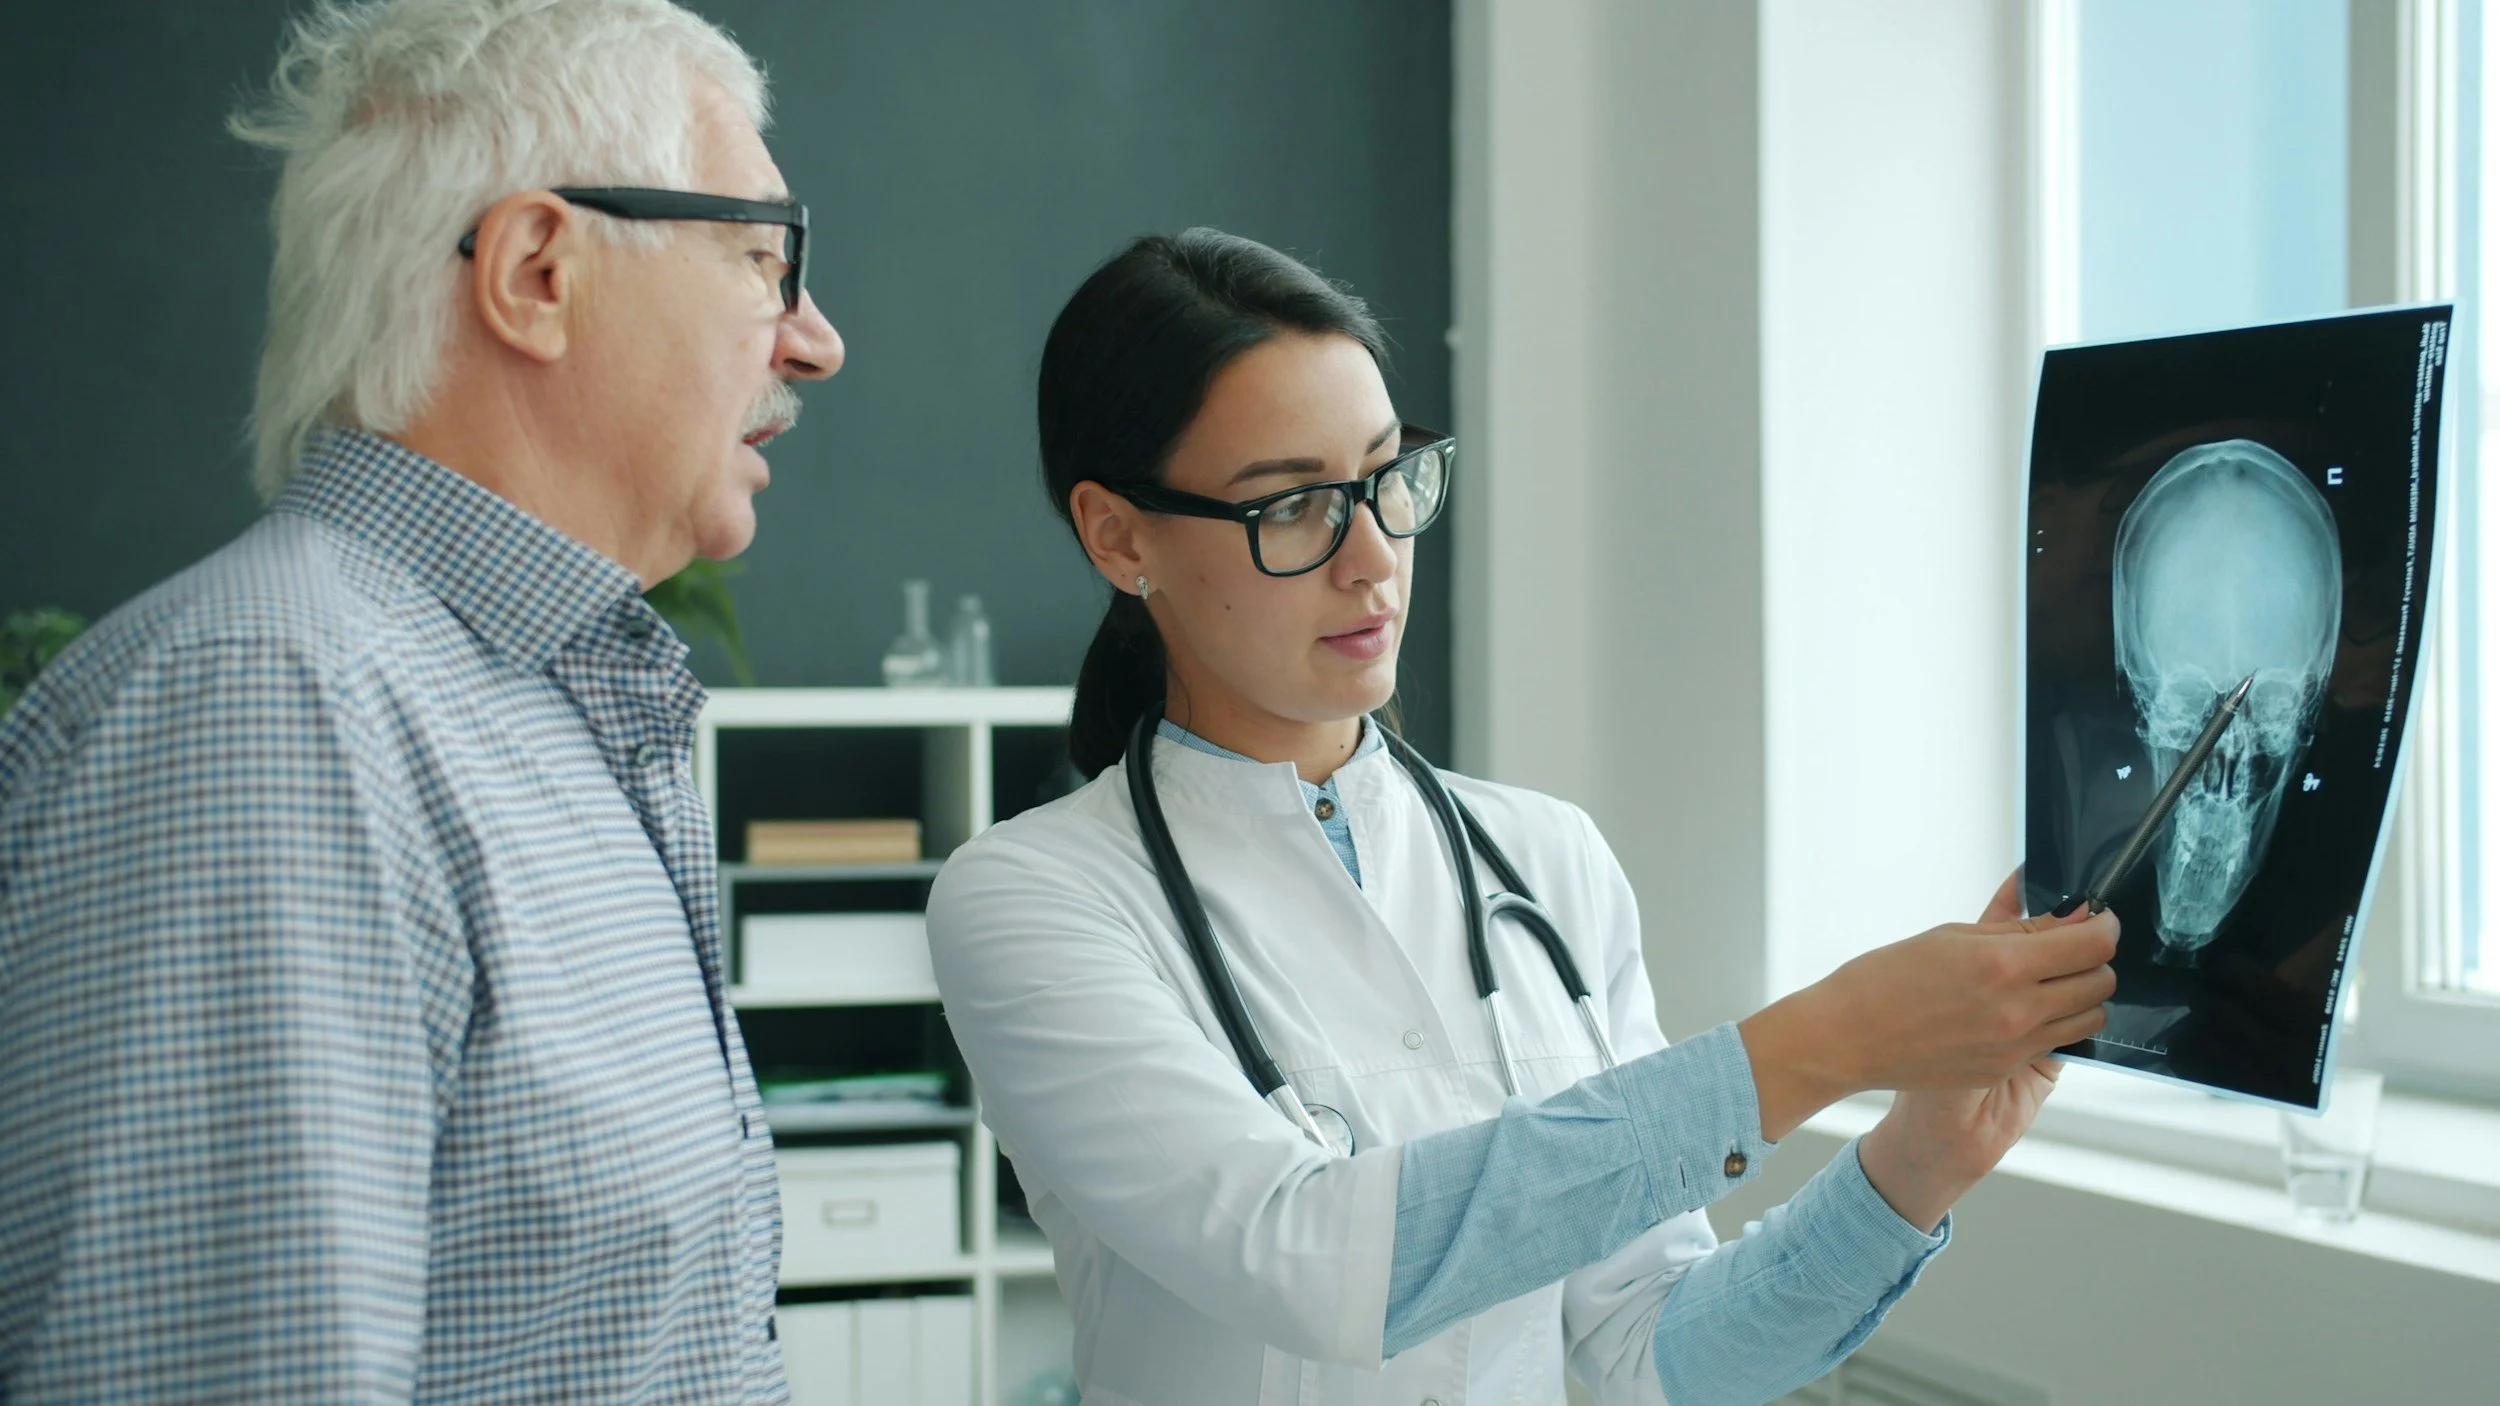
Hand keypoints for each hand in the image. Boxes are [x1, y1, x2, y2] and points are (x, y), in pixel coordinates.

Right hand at [1858, 870, 2094, 1230]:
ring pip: (2089, 1019)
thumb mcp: (1954, 936)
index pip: (2093, 944)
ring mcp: (2015, 1046)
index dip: (2104, 925)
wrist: (1849, 1038)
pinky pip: (2056, 1043)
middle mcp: (2019, 1010)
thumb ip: (2020, 927)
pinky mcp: (2006, 1070)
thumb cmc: (1888, 978)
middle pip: (2100, 982)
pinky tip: (2022, 1009)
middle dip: (2095, 959)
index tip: (2097, 918)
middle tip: (2070, 948)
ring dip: (2081, 996)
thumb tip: (2073, 914)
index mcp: (2004, 964)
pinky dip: (2054, 1023)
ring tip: (2050, 981)